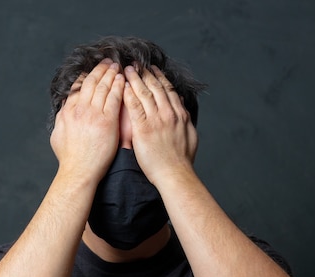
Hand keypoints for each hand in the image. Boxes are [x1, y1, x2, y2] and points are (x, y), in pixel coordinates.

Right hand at [50, 59, 124, 183]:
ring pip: (103, 87)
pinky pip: (114, 98)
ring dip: (110, 74)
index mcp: (68, 111)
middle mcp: (80, 109)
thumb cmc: (69, 158)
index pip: (77, 87)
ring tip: (117, 66)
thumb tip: (64, 108)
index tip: (92, 71)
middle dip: (100, 70)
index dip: (86, 76)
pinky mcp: (107, 121)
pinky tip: (122, 79)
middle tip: (108, 62)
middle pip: (91, 83)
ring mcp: (94, 114)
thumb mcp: (57, 134)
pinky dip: (118, 86)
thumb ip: (61, 118)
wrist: (79, 171)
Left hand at [122, 65, 197, 184]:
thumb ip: (186, 120)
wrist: (175, 174)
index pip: (168, 90)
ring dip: (135, 79)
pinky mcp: (144, 128)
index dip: (159, 77)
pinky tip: (123, 86)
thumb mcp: (190, 136)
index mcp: (180, 114)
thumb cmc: (182, 160)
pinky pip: (134, 107)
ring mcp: (156, 120)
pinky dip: (129, 94)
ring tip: (127, 69)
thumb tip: (182, 108)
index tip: (152, 69)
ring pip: (144, 93)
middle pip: (156, 87)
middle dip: (145, 73)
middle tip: (136, 64)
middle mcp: (169, 113)